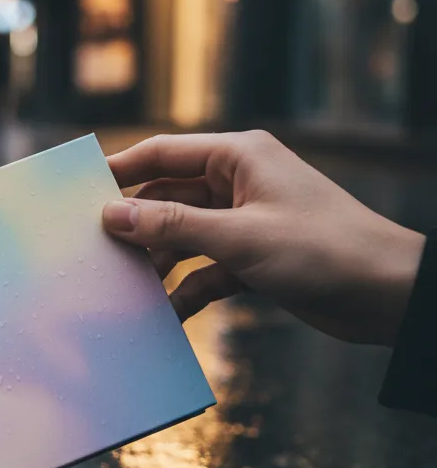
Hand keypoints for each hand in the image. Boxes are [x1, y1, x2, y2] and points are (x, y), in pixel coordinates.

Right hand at [103, 131, 424, 345]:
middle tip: (96, 249)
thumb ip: (172, 225)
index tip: (80, 190)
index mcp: (239, 157)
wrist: (387, 295)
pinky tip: (168, 313)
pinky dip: (187, 289)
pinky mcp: (253, 259)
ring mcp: (245, 222)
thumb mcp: (239, 237)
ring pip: (183, 236)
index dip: (121, 169)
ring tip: (127, 288)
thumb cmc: (324, 250)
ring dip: (159, 261)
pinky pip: (205, 269)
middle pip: (168, 197)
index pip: (164, 154)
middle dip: (137, 225)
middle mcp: (239, 184)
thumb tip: (113, 216)